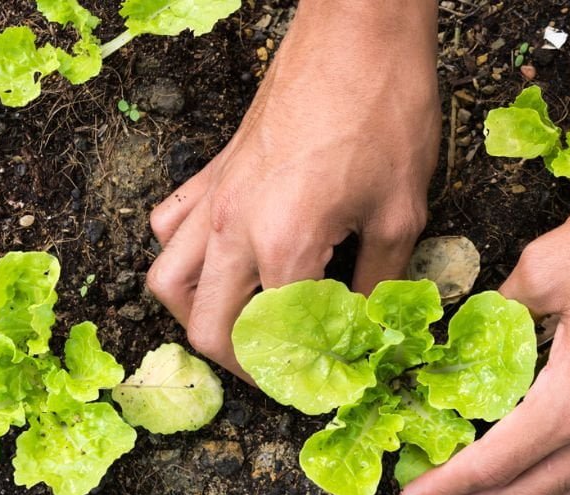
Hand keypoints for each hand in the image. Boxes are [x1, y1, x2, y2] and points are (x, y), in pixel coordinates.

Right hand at [147, 0, 439, 377]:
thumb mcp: (401, 213)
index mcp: (284, 245)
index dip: (300, 376)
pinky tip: (223, 261)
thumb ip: (379, 284)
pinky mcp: (213, 170)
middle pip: (206, 328)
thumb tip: (368, 330)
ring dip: (198, 316)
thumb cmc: (386, 112)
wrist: (358, 32)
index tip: (326, 384)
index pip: (273, 341)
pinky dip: (184, 257)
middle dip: (241, 364)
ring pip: (167, 281)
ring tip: (242, 325)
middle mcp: (234, 228)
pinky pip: (171, 227)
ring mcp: (215, 197)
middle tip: (282, 370)